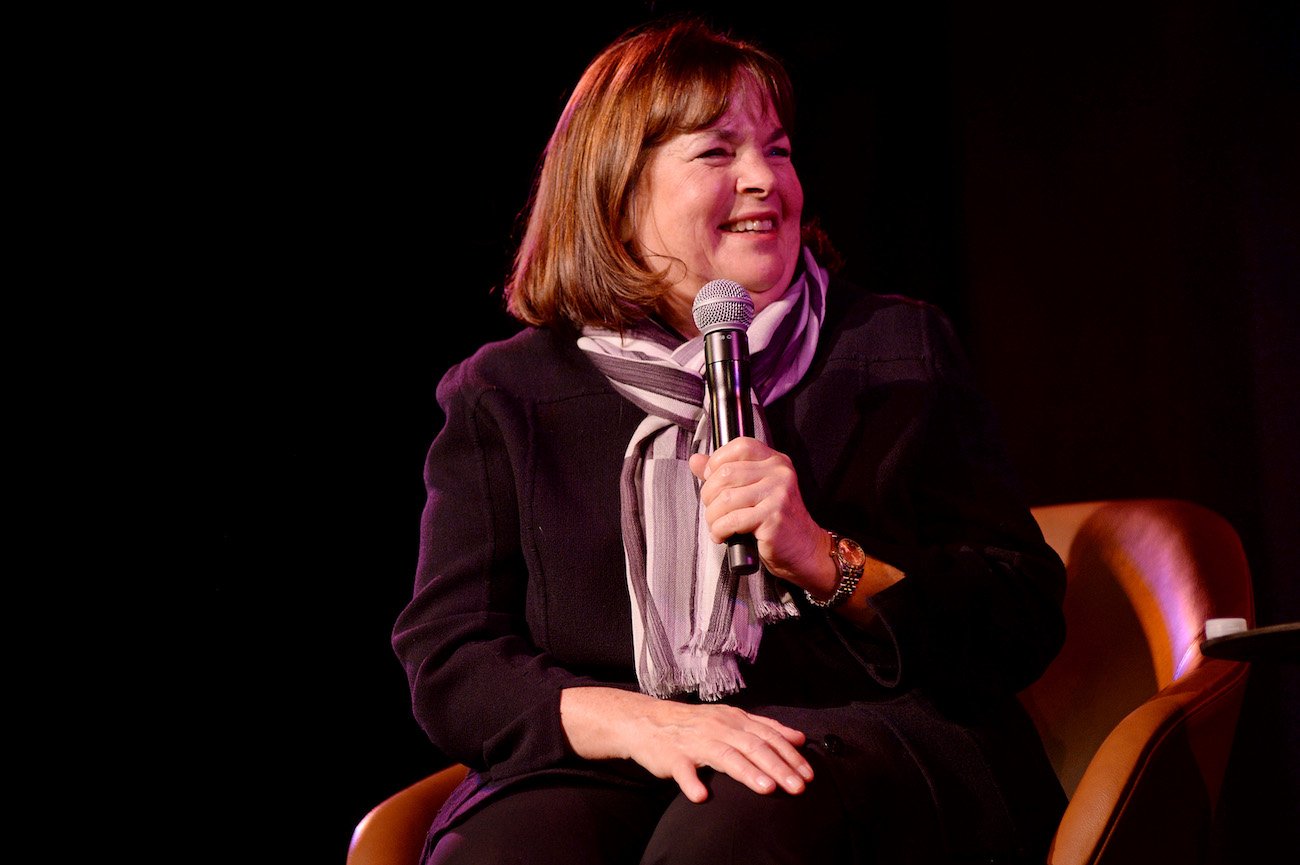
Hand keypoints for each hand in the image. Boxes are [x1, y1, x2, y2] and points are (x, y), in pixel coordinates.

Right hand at [560, 686, 812, 802]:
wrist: (647, 721)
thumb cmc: (695, 725)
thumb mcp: (732, 720)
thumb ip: (765, 728)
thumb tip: (799, 737)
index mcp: (735, 720)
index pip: (768, 736)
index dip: (790, 755)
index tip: (809, 774)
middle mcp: (718, 728)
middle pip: (754, 747)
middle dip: (779, 768)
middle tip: (799, 788)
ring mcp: (695, 742)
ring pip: (725, 757)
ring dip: (747, 773)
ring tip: (767, 789)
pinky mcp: (672, 757)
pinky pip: (682, 771)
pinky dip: (691, 783)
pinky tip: (702, 796)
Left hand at [688, 437, 833, 594]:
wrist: (804, 549)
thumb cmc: (774, 521)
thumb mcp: (751, 490)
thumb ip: (724, 473)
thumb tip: (696, 460)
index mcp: (775, 460)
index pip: (740, 446)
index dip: (717, 462)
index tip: (712, 481)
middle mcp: (779, 473)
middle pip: (726, 473)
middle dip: (709, 496)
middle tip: (713, 511)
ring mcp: (778, 494)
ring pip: (726, 498)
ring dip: (713, 517)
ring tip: (717, 526)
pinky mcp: (774, 517)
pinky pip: (733, 520)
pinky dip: (720, 530)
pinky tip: (722, 536)